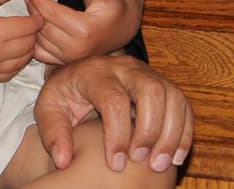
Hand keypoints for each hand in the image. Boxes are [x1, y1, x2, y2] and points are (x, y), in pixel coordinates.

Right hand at [0, 0, 43, 82]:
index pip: (28, 28)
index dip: (37, 21)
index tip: (37, 17)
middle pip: (28, 46)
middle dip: (33, 35)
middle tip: (31, 28)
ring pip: (21, 63)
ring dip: (27, 51)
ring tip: (24, 40)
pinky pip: (8, 75)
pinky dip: (15, 65)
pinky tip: (13, 54)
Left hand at [26, 0, 129, 63]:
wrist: (117, 34)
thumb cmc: (113, 12)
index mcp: (85, 30)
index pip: (53, 13)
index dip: (40, 1)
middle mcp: (75, 48)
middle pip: (44, 26)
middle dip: (33, 10)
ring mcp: (68, 58)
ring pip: (39, 39)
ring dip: (32, 23)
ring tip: (30, 8)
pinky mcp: (62, 63)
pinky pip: (39, 52)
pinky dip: (34, 40)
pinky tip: (35, 26)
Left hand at [34, 54, 193, 173]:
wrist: (80, 74)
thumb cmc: (66, 94)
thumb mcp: (49, 108)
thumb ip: (53, 132)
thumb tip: (63, 160)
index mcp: (95, 72)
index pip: (113, 99)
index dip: (118, 134)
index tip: (115, 164)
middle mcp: (125, 68)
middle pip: (151, 90)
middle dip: (150, 130)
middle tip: (142, 161)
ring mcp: (147, 73)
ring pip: (172, 95)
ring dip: (172, 132)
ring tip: (162, 164)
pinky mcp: (162, 84)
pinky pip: (182, 104)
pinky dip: (184, 130)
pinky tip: (176, 155)